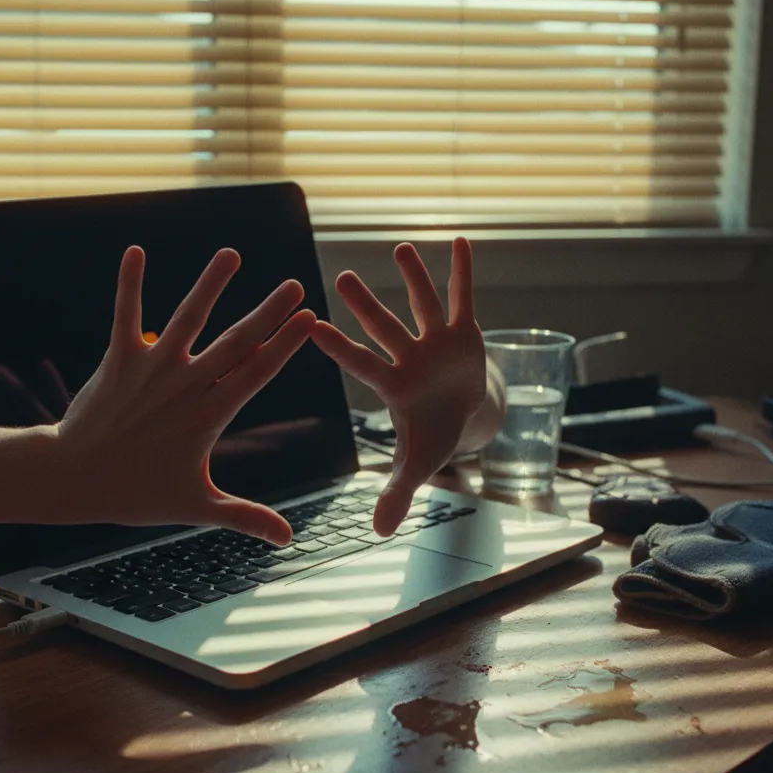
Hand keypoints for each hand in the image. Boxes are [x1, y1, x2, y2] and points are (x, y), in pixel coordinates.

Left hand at [54, 246, 315, 543]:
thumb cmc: (137, 495)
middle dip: (267, 312)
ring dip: (209, 285)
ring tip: (230, 254)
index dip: (286, 344)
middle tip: (293, 284)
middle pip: (234, 342)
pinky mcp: (119, 360)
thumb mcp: (197, 506)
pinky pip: (126, 314)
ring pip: (187, 319)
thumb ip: (244, 516)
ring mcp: (151, 370)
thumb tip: (288, 540)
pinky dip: (130, 284)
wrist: (73, 480)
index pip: (257, 373)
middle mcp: (185, 387)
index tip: (311, 318)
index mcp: (209, 416)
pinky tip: (136, 250)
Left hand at [312, 238, 485, 535]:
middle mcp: (408, 358)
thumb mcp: (420, 464)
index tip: (309, 326)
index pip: (361, 364)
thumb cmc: (433, 434)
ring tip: (399, 247)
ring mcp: (435, 342)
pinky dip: (463, 273)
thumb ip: (398, 492)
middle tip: (340, 279)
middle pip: (385, 328)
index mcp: (392, 387)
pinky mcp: (464, 332)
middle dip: (366, 306)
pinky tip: (459, 240)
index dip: (338, 347)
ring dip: (413, 278)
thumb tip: (378, 533)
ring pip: (421, 305)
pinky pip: (463, 298)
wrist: (462, 413)